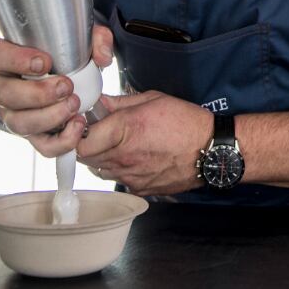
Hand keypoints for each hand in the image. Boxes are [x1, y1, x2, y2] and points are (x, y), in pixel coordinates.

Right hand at [0, 22, 113, 157]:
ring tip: (73, 105)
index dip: (16, 60)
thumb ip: (96, 38)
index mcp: (4, 59)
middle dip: (38, 93)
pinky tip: (77, 125)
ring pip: (19, 123)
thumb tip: (102, 56)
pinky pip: (41, 145)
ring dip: (49, 116)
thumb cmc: (65, 56)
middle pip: (5, 95)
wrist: (73, 79)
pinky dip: (61, 140)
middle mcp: (2, 88)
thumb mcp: (82, 39)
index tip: (44, 62)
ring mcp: (13, 114)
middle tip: (66, 86)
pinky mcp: (32, 134)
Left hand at [78, 91, 213, 195]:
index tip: (84, 125)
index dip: (78, 133)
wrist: (210, 151)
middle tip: (97, 133)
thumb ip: (120, 102)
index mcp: (124, 130)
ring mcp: (131, 176)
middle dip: (87, 144)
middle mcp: (123, 157)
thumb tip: (98, 103)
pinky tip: (133, 157)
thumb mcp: (152, 100)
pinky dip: (119, 169)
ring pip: (100, 170)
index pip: (80, 142)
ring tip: (117, 144)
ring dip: (102, 158)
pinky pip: (118, 179)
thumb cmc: (186, 122)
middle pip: (86, 158)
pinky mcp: (140, 188)